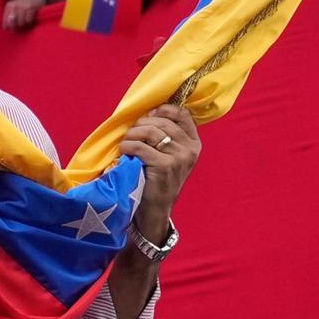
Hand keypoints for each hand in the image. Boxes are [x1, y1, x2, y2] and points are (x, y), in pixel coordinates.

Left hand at [2, 0, 46, 30]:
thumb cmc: (23, 3)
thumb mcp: (13, 7)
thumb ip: (9, 16)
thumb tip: (7, 28)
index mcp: (8, 6)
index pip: (5, 22)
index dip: (8, 28)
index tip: (12, 29)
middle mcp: (14, 6)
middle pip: (12, 24)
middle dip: (16, 28)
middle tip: (19, 28)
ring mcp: (23, 7)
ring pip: (21, 23)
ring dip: (24, 25)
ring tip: (25, 23)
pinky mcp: (31, 8)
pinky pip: (28, 21)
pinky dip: (29, 22)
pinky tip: (30, 20)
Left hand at [118, 105, 199, 238]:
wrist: (156, 209)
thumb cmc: (158, 178)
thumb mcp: (170, 155)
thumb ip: (166, 135)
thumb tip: (148, 112)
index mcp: (194, 143)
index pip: (183, 114)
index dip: (163, 110)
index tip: (149, 115)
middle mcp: (190, 150)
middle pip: (163, 121)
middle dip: (142, 123)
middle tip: (131, 133)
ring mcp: (179, 158)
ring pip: (151, 131)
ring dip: (133, 134)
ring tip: (126, 142)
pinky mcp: (165, 166)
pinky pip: (141, 147)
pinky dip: (128, 146)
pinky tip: (124, 151)